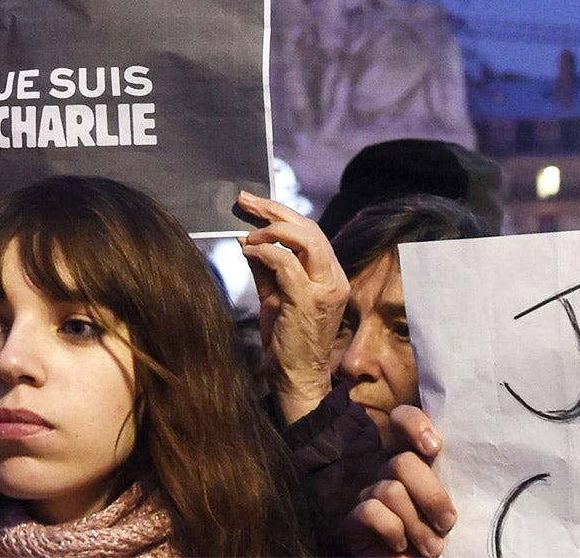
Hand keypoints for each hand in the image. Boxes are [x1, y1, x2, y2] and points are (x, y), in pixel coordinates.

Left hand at [236, 190, 348, 423]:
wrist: (296, 379)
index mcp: (329, 275)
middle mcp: (334, 278)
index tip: (254, 204)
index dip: (281, 214)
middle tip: (245, 200)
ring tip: (248, 231)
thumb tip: (245, 239)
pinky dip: (264, 252)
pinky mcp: (309, 300)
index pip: (310, 232)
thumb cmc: (287, 340)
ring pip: (305, 239)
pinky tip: (248, 251)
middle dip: (274, 210)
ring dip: (271, 229)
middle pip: (309, 228)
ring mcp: (325, 289)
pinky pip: (285, 262)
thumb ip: (265, 268)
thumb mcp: (274, 296)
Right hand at [339, 405, 455, 556]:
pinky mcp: (352, 521)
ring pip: (390, 490)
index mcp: (416, 465)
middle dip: (430, 496)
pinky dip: (393, 530)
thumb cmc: (443, 540)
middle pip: (401, 462)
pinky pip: (371, 511)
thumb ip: (451, 482)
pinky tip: (400, 546)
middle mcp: (389, 475)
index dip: (414, 424)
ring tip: (432, 548)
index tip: (434, 447)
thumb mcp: (452, 510)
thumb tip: (444, 456)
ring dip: (417, 524)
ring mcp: (369, 496)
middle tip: (447, 523)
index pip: (402, 421)